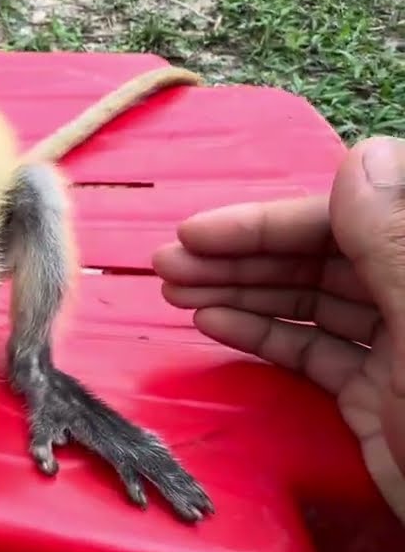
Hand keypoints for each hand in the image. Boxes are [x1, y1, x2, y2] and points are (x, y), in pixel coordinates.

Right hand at [152, 136, 404, 521]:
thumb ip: (394, 243)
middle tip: (169, 262)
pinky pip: (311, 350)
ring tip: (174, 288)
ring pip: (309, 302)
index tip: (204, 230)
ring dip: (239, 291)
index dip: (273, 220)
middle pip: (322, 257)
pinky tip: (213, 323)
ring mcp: (400, 346)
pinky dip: (261, 335)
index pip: (352, 215)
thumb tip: (359, 158)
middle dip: (242, 257)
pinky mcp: (378, 393)